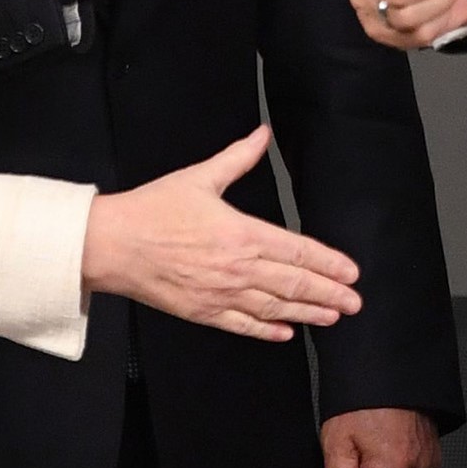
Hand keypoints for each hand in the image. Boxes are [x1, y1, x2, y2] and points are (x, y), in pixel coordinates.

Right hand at [81, 127, 361, 341]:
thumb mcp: (199, 177)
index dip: (329, 263)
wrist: (111, 245)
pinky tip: (286, 333)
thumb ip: (238, 157)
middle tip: (355, 301)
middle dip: (330, 293)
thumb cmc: (152, 210)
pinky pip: (243, 325)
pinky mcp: (202, 312)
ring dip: (308, 313)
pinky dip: (268, 331)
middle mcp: (237, 269)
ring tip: (333, 316)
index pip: (298, 251)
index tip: (351, 271)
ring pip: (275, 309)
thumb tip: (263, 134)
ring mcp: (221, 295)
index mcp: (242, 234)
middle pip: (294, 284)